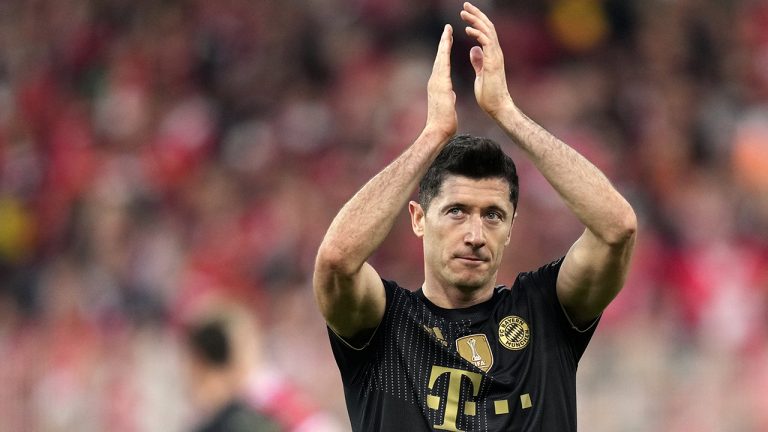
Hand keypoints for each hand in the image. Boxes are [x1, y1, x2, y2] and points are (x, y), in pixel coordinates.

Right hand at [425, 24, 457, 138]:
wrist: (438, 131)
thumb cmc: (444, 123)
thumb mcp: (448, 105)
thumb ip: (448, 96)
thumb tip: (450, 93)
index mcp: (438, 86)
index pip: (443, 65)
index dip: (445, 52)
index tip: (449, 40)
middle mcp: (434, 81)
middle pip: (440, 58)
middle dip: (444, 42)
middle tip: (447, 28)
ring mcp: (436, 82)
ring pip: (440, 58)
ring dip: (444, 43)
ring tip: (448, 30)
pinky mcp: (440, 84)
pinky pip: (443, 65)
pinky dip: (445, 53)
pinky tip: (448, 44)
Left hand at [460, 2, 514, 117]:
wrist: (497, 107)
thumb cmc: (489, 94)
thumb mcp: (481, 73)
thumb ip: (478, 61)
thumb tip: (474, 49)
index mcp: (491, 54)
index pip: (485, 32)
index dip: (476, 21)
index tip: (465, 14)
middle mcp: (495, 52)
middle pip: (487, 27)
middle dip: (476, 14)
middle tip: (465, 5)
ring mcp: (496, 56)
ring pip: (488, 31)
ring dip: (476, 20)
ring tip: (464, 12)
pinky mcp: (493, 62)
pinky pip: (486, 42)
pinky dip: (478, 34)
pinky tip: (467, 29)